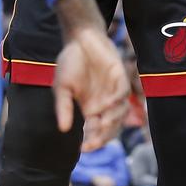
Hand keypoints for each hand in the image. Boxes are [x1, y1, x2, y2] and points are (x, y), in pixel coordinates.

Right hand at [53, 26, 129, 151]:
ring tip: (103, 123)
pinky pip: (123, 93)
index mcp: (90, 109)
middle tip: (95, 142)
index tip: (84, 148)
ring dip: (113, 121)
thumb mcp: (62, 87)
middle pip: (111, 127)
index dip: (93, 142)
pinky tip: (108, 103)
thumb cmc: (69, 62)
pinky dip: (118, 100)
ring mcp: (113, 90)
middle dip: (104, 137)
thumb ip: (64, 107)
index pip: (96, 132)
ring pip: (121, 113)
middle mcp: (104, 103)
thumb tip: (63, 130)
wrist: (80, 37)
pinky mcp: (120, 76)